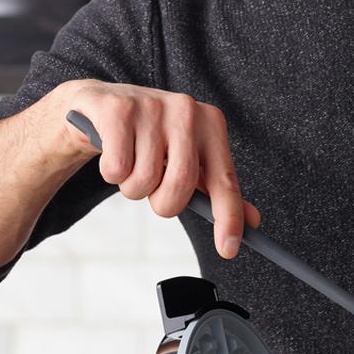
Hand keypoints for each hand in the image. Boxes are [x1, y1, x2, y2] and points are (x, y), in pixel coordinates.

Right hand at [52, 81, 261, 258]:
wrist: (102, 104)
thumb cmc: (151, 137)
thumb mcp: (188, 156)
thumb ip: (216, 187)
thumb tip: (251, 222)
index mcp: (211, 123)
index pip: (225, 179)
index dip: (228, 216)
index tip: (229, 249)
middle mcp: (186, 110)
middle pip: (180, 185)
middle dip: (164, 203)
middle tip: (155, 192)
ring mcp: (152, 107)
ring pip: (144, 181)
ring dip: (133, 188)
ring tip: (132, 164)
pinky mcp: (117, 110)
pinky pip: (116, 170)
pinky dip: (111, 174)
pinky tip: (114, 152)